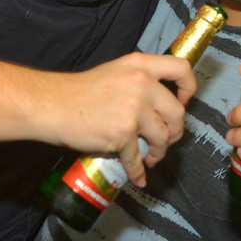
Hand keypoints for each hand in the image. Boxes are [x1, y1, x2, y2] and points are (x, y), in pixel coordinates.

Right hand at [48, 52, 195, 186]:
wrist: (51, 105)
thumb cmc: (79, 91)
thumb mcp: (115, 72)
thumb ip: (140, 81)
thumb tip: (161, 105)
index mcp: (140, 65)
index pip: (181, 68)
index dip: (189, 87)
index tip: (183, 102)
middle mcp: (141, 83)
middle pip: (177, 112)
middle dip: (175, 132)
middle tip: (167, 139)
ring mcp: (133, 108)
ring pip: (163, 137)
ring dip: (159, 152)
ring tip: (150, 156)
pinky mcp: (122, 133)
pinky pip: (138, 157)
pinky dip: (139, 171)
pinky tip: (138, 176)